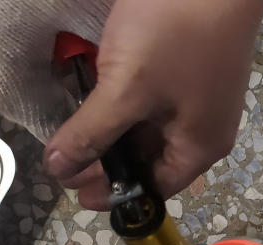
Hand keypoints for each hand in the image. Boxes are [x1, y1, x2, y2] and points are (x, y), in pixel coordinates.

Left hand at [43, 0, 262, 210]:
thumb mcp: (125, 90)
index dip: (112, 193)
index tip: (73, 189)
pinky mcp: (193, 68)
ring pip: (150, 127)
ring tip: (74, 127)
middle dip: (108, 161)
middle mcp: (206, 128)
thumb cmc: (174, 34)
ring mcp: (201, 96)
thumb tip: (57, 170)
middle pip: (151, 159)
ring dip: (113, 130)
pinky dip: (126, 103)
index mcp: (200, 147)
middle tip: (65, 158)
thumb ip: (89, 134)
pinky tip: (99, 93)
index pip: (154, 188)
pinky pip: (155, 100)